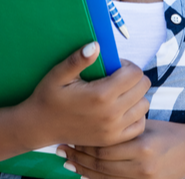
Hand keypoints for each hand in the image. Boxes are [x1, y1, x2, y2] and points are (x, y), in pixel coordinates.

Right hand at [18, 43, 149, 147]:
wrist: (40, 126)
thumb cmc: (49, 96)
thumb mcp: (59, 74)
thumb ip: (78, 59)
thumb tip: (96, 45)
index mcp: (101, 95)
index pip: (135, 74)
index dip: (127, 65)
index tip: (114, 66)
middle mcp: (111, 114)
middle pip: (143, 87)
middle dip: (133, 77)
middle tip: (117, 77)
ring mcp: (114, 129)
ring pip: (144, 105)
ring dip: (136, 95)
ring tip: (119, 92)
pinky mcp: (113, 139)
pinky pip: (139, 124)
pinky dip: (135, 114)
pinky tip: (121, 108)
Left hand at [61, 120, 184, 178]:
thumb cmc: (168, 133)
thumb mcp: (146, 125)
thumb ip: (123, 126)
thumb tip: (94, 122)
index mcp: (142, 146)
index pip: (105, 145)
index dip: (85, 141)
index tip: (71, 133)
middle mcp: (141, 166)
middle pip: (100, 163)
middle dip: (78, 156)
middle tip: (62, 148)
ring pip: (103, 177)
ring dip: (82, 169)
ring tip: (67, 160)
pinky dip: (95, 178)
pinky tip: (82, 173)